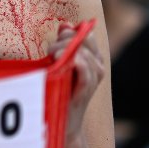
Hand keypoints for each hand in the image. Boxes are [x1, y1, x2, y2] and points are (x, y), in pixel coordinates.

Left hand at [48, 22, 104, 143]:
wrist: (62, 122)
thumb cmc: (59, 90)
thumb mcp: (61, 63)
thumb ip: (64, 43)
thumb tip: (66, 25)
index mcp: (92, 58)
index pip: (87, 35)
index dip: (72, 32)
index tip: (59, 36)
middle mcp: (97, 67)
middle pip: (85, 41)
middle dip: (66, 40)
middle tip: (51, 51)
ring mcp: (93, 80)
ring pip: (85, 55)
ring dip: (66, 50)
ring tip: (53, 56)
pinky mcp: (85, 92)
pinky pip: (87, 74)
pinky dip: (80, 64)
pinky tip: (71, 60)